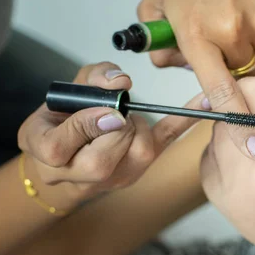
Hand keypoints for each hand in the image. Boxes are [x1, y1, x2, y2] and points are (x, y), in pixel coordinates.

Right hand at [17, 62, 201, 206]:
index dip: (84, 125)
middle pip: (103, 157)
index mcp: (51, 156)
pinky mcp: (143, 164)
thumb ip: (88, 80)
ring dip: (136, 125)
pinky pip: (167, 139)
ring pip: (138, 151)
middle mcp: (84, 174)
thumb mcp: (63, 93)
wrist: (72, 159)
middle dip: (114, 126)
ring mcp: (118, 174)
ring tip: (123, 118)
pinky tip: (203, 103)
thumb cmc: (64, 120)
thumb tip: (120, 82)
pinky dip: (185, 120)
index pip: (61, 147)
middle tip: (114, 112)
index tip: (101, 110)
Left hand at [137, 0, 254, 159]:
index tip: (253, 147)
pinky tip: (252, 14)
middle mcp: (234, 31)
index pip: (219, 90)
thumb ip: (156, 46)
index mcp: (197, 33)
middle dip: (230, 70)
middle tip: (220, 40)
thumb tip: (174, 70)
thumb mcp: (156, 5)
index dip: (237, 123)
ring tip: (235, 20)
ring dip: (249, 54)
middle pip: (241, 78)